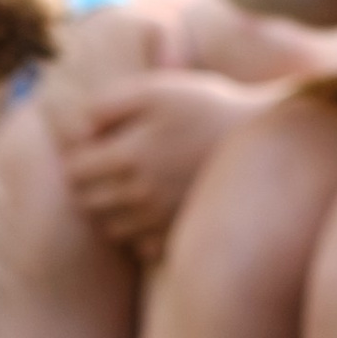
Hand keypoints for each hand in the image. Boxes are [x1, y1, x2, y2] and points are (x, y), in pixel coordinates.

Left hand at [52, 69, 269, 256]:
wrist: (261, 140)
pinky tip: (155, 209)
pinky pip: (140, 247)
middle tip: (112, 164)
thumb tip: (75, 130)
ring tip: (134, 186)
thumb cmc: (204, 107)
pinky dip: (139, 232)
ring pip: (110, 228)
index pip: (75, 171)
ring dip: (112, 210)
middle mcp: (139, 195)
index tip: (96, 146)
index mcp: (128, 156)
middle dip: (90, 185)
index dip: (79, 157)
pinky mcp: (178, 237)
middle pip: (88, 203)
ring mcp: (159, 221)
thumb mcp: (154, 90)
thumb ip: (106, 106)